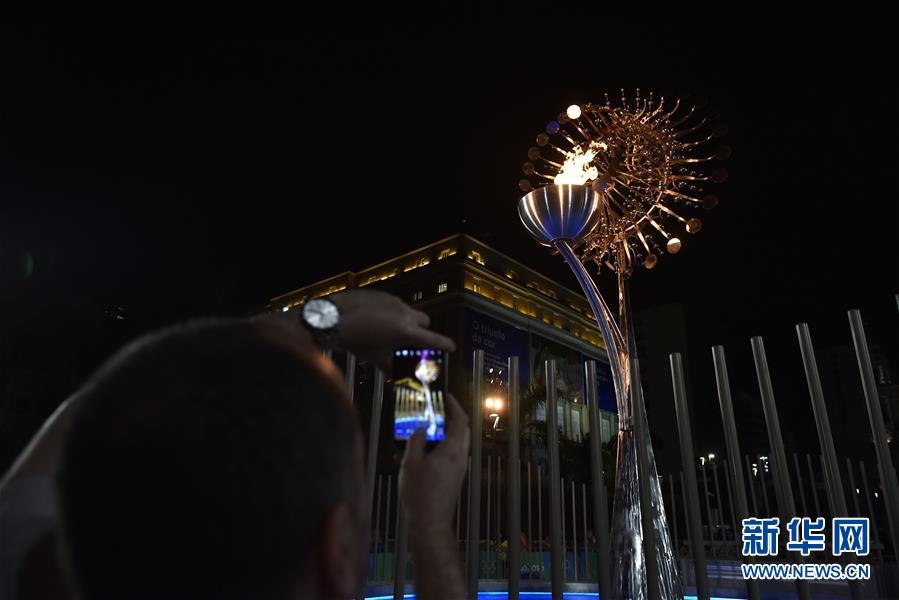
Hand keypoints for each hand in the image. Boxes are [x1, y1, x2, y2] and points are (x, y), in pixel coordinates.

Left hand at [330, 289, 454, 371]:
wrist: (332, 318)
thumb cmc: (355, 340)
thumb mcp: (374, 357)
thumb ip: (390, 367)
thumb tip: (395, 377)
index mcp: (406, 331)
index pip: (432, 339)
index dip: (444, 344)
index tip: (451, 347)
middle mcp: (404, 313)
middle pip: (424, 320)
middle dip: (421, 329)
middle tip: (410, 340)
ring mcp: (392, 300)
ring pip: (407, 311)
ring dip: (404, 320)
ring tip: (386, 330)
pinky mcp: (381, 294)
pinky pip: (392, 303)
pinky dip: (389, 312)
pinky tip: (374, 319)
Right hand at [398, 394, 469, 538]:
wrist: (430, 523)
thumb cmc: (420, 494)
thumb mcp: (411, 463)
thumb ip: (415, 441)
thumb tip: (420, 429)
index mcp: (452, 450)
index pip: (461, 420)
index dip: (454, 406)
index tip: (445, 397)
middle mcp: (460, 457)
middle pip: (461, 430)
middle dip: (448, 418)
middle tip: (433, 412)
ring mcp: (459, 468)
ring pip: (455, 443)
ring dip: (441, 435)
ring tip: (420, 434)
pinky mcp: (454, 477)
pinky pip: (450, 456)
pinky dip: (438, 449)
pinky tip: (418, 456)